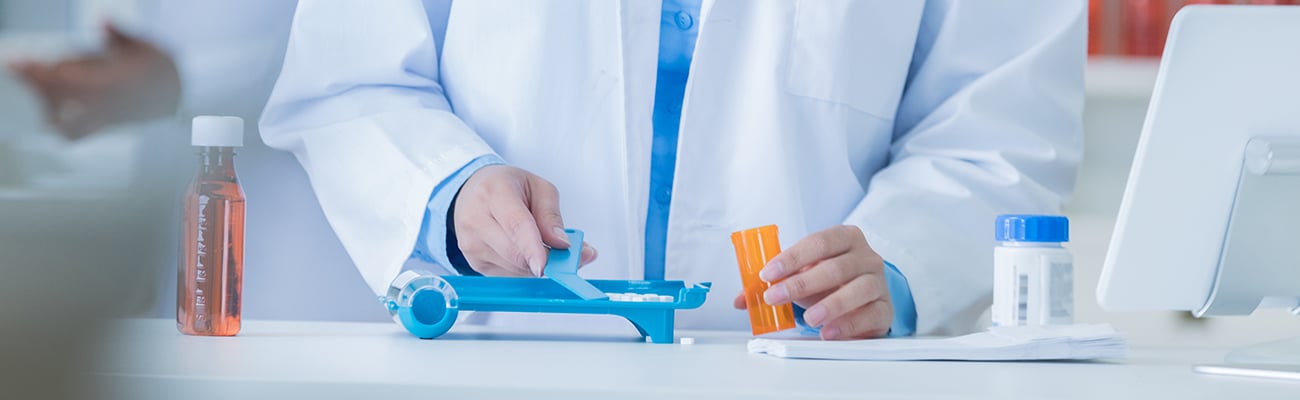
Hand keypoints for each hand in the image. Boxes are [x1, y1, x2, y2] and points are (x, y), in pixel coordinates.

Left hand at [9, 24, 179, 139]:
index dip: (41, 73)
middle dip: (36, 82)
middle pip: (60, 99)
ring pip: (62, 120)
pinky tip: (50, 109)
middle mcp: (107, 106)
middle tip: (17, 65)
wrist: (180, 95)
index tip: (20, 63)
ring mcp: (104, 118)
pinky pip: (74, 134)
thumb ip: (119, 34)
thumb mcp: (144, 46)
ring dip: (45, 101)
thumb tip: (101, 21)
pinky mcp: (102, 125)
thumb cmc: (161, 70)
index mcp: (115, 85)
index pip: (69, 81)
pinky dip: (57, 124)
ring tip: (36, 82)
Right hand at [453, 165, 595, 275]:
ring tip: (535, 242)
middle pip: (515, 252)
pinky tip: (519, 249)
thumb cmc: (508, 188)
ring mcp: (470, 243)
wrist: (471, 193)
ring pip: (513, 267)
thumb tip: (562, 245)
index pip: (516, 225)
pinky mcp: (472, 262)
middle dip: (543, 259)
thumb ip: (552, 216)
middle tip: (562, 256)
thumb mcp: (538, 188)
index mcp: (494, 192)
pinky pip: (507, 274)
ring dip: (533, 263)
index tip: (545, 266)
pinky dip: (521, 268)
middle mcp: (475, 218)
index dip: (532, 248)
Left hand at [732, 225, 891, 339]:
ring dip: (831, 304)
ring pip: (859, 289)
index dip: (792, 257)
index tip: (768, 274)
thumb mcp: (802, 274)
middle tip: (775, 298)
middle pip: (836, 267)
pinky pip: (871, 315)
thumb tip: (741, 299)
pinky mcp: (885, 309)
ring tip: (809, 319)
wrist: (864, 296)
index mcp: (845, 238)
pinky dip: (849, 324)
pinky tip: (828, 332)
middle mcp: (866, 257)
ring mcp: (879, 283)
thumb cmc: (830, 280)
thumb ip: (774, 282)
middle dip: (802, 283)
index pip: (819, 243)